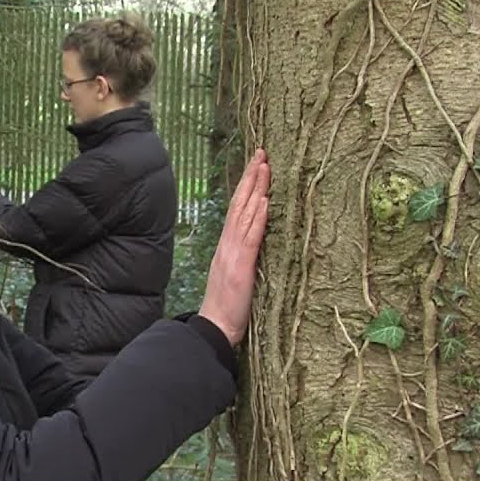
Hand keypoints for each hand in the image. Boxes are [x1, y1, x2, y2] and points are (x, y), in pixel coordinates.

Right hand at [198, 148, 269, 345]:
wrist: (214, 328)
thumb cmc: (227, 308)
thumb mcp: (236, 276)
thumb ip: (244, 256)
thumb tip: (256, 240)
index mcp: (227, 246)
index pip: (237, 209)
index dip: (246, 187)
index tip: (257, 165)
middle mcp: (227, 244)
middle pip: (240, 204)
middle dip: (251, 177)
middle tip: (262, 153)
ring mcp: (233, 253)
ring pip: (245, 214)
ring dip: (256, 189)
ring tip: (265, 166)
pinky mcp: (241, 266)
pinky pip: (251, 237)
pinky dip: (258, 217)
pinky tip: (265, 201)